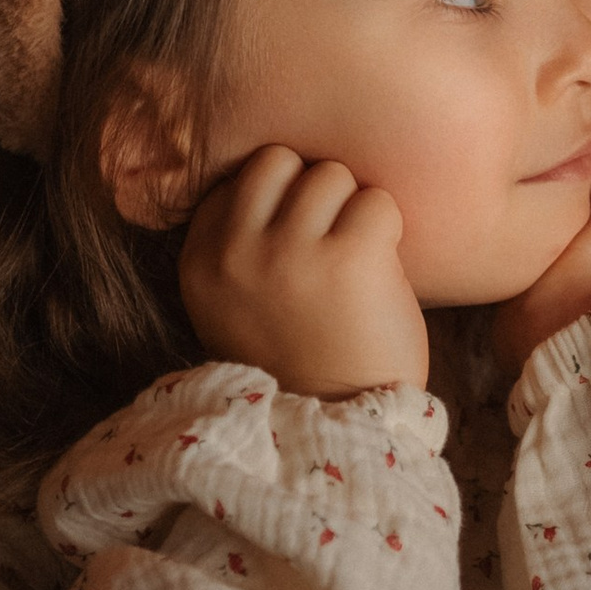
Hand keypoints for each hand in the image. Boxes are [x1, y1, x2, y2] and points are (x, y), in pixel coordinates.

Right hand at [182, 148, 430, 398]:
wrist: (340, 427)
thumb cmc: (300, 361)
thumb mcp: (234, 305)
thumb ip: (237, 245)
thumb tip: (275, 173)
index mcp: (201, 262)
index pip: (236, 181)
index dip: (276, 206)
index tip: (294, 247)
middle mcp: (236, 252)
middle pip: (279, 162)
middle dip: (310, 192)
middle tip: (329, 244)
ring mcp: (289, 252)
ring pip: (330, 174)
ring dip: (351, 211)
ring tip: (355, 261)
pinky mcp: (348, 257)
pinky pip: (377, 201)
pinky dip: (389, 229)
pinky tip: (381, 270)